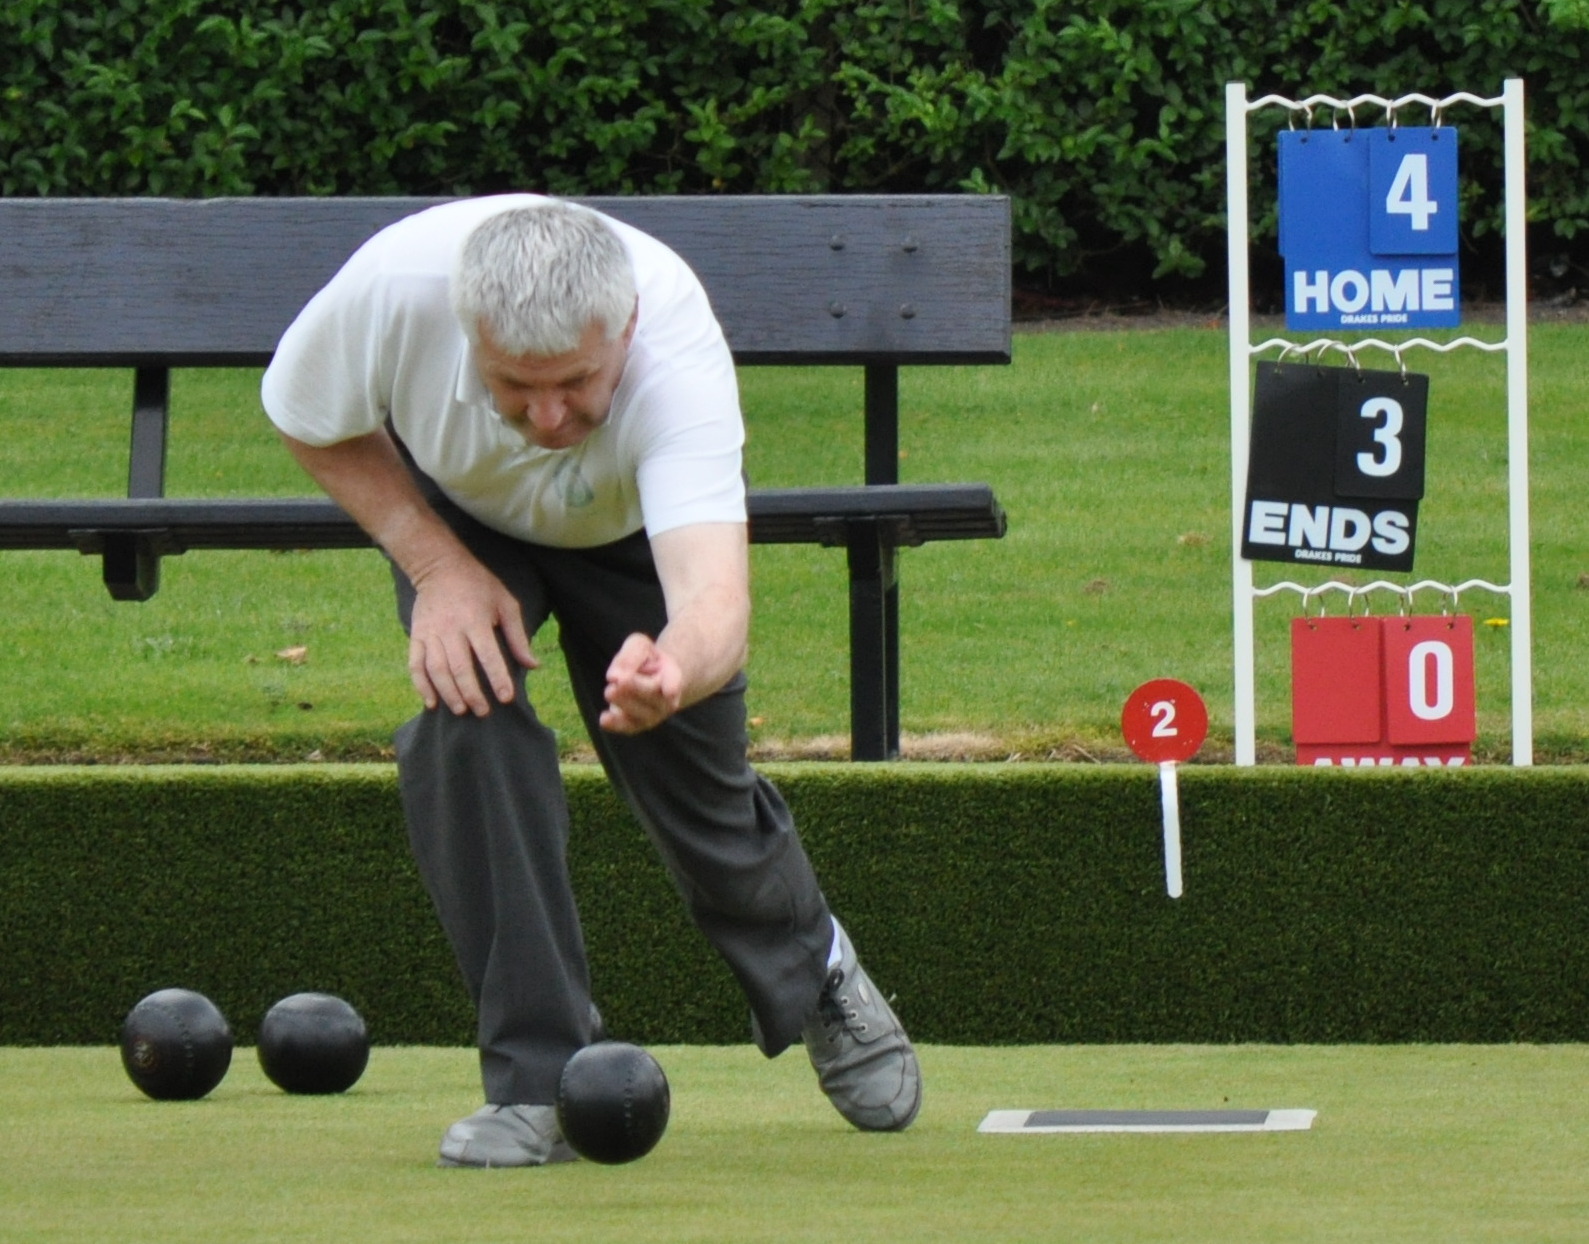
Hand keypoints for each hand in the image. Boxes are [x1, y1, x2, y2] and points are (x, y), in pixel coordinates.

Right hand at [408, 558, 535, 715]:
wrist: (440, 566)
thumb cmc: (479, 586)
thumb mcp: (506, 603)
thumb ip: (518, 636)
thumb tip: (533, 665)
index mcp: (476, 620)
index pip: (488, 655)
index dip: (497, 678)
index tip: (506, 698)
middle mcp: (451, 628)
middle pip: (459, 668)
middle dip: (471, 693)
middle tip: (483, 712)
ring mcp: (431, 633)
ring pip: (436, 670)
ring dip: (448, 693)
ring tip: (461, 710)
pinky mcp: (417, 636)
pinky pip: (416, 665)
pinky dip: (422, 686)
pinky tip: (432, 703)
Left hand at [600, 633, 684, 733]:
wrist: (650, 679)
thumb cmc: (646, 660)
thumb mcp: (639, 646)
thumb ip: (630, 655)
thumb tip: (614, 676)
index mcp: (672, 676)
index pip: (674, 682)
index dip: (672, 686)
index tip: (670, 691)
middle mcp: (667, 700)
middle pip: (651, 694)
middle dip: (634, 688)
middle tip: (614, 681)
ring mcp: (654, 715)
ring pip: (639, 713)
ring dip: (622, 702)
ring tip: (609, 690)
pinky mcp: (638, 725)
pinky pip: (628, 727)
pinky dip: (616, 724)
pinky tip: (605, 719)